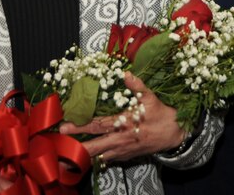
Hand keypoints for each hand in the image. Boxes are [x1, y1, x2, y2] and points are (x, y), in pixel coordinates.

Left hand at [59, 72, 183, 162]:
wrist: (174, 133)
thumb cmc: (160, 114)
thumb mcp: (150, 97)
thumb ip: (136, 85)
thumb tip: (125, 73)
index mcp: (123, 123)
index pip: (96, 126)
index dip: (79, 126)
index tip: (64, 127)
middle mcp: (119, 139)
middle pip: (92, 146)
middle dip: (74, 147)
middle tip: (59, 146)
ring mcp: (122, 150)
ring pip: (98, 156)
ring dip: (84, 154)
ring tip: (68, 154)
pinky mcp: (126, 156)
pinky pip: (108, 159)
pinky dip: (97, 157)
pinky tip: (90, 155)